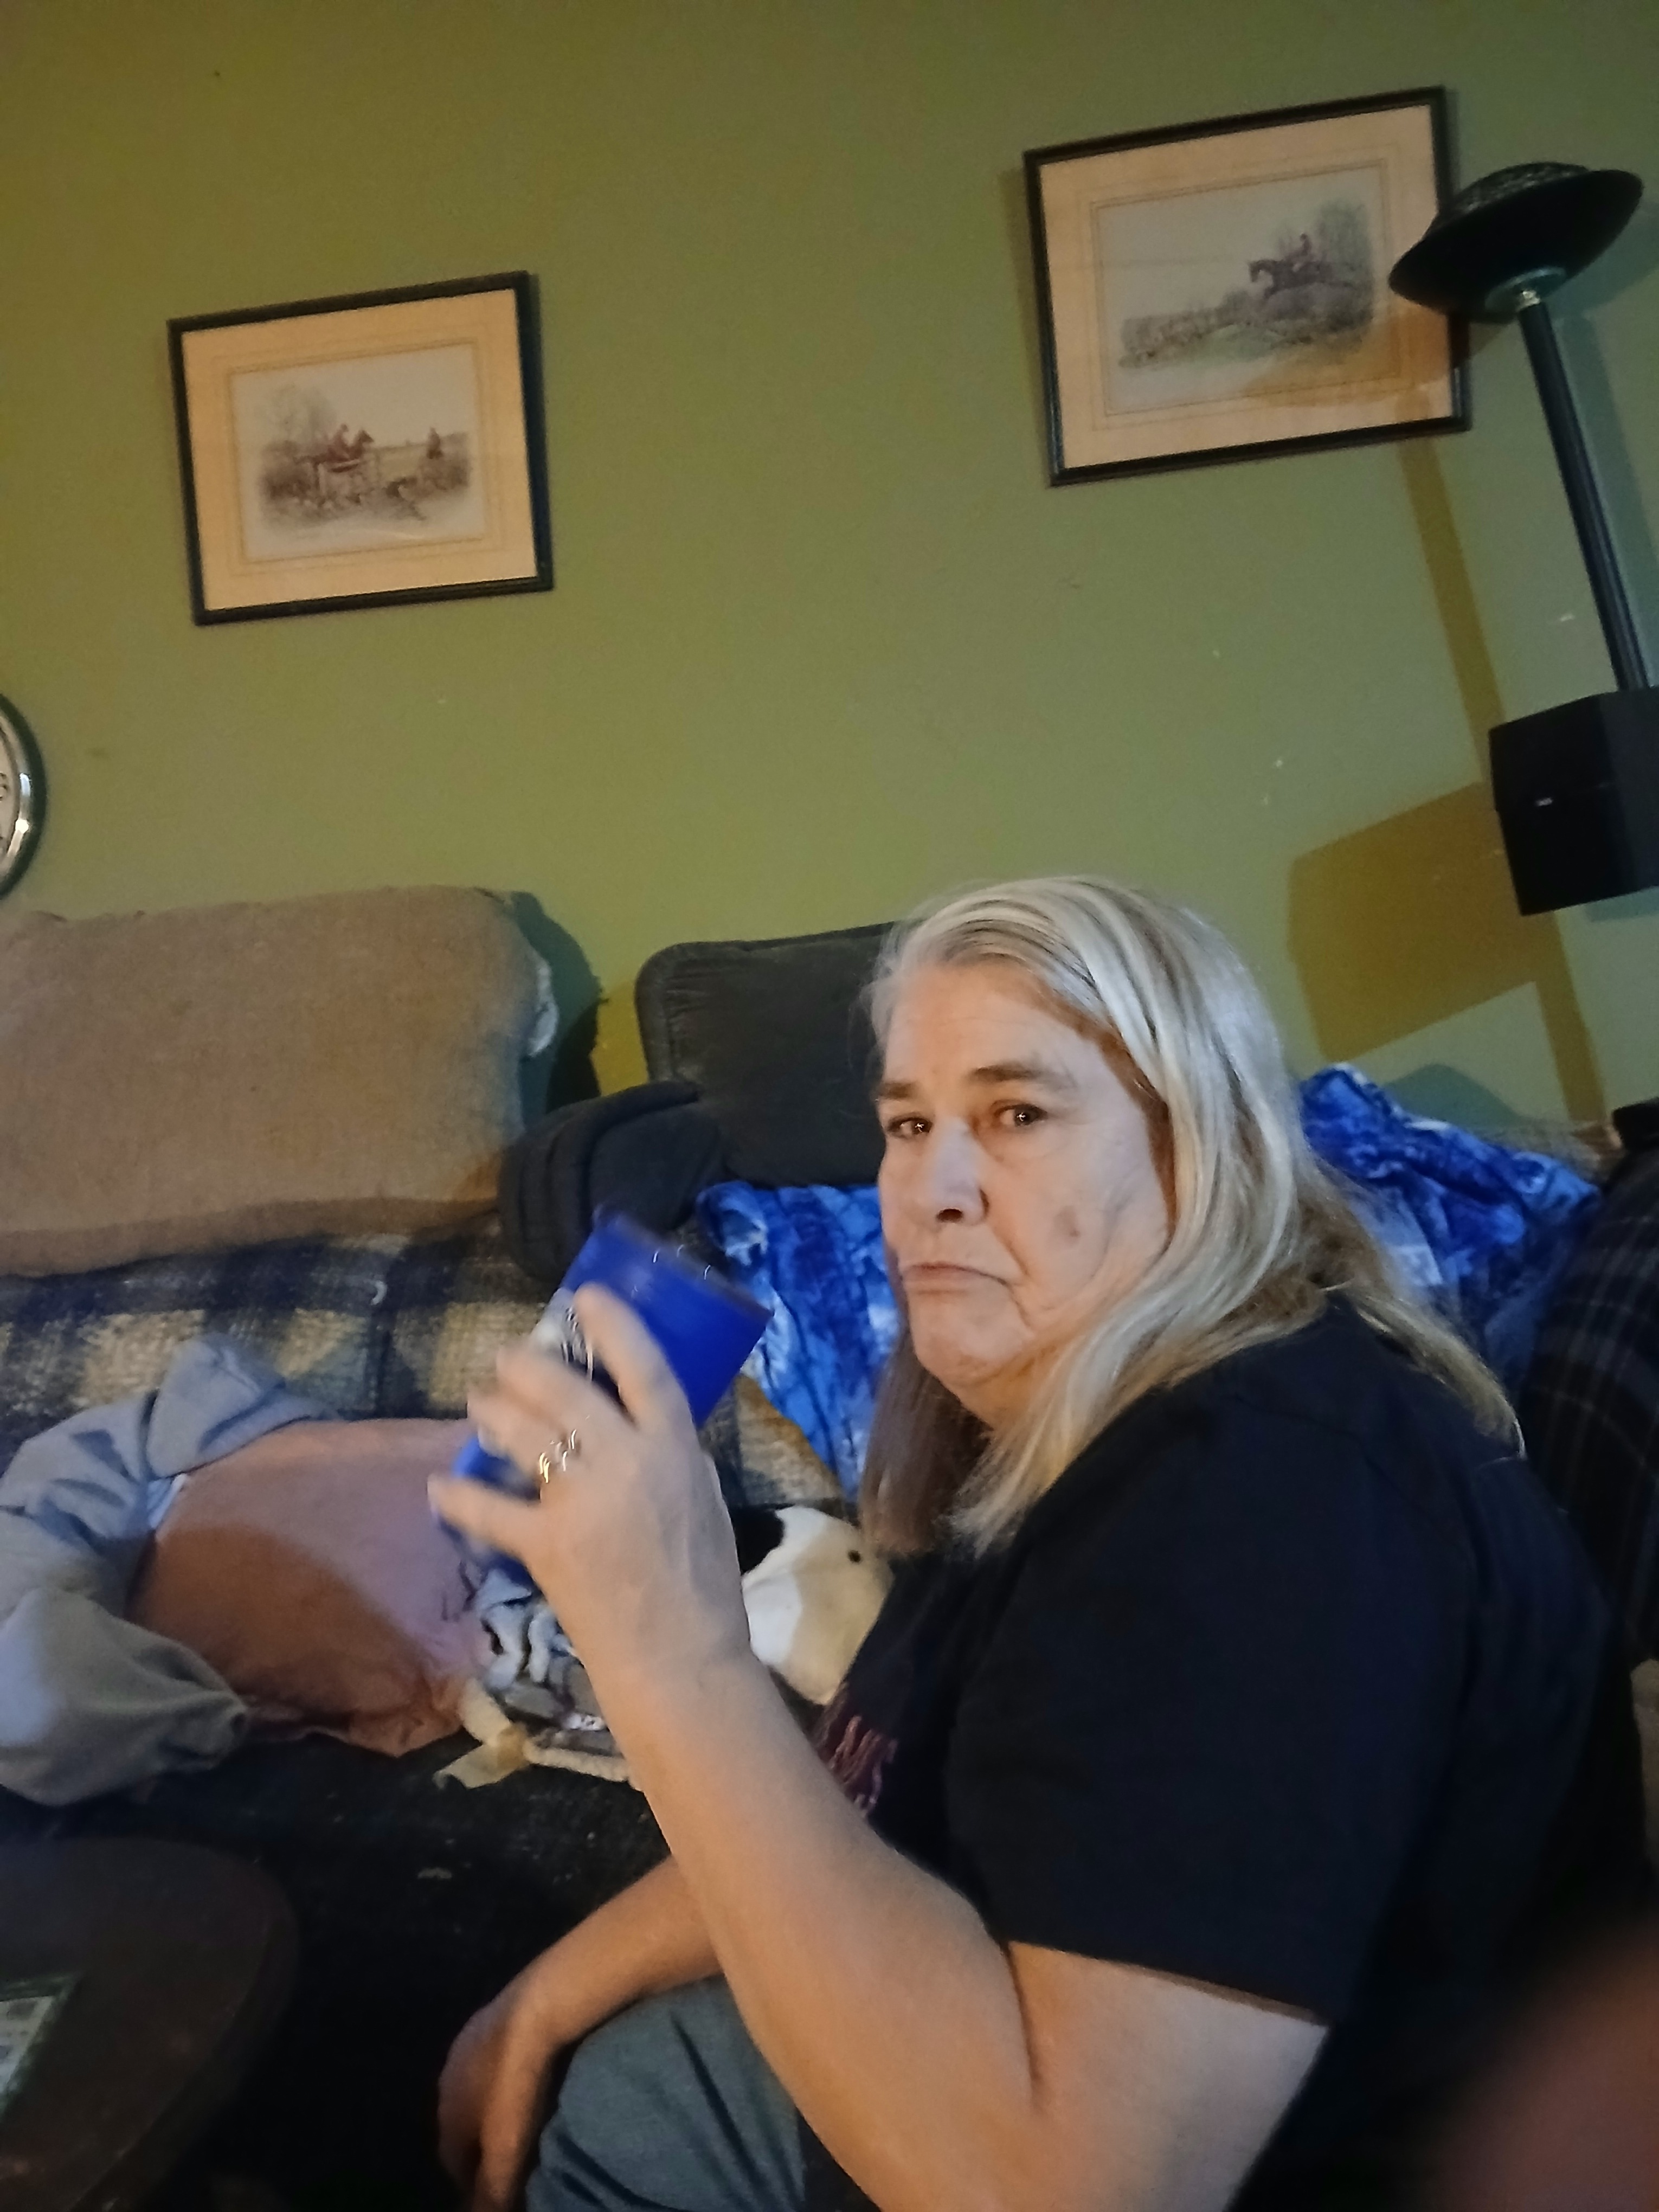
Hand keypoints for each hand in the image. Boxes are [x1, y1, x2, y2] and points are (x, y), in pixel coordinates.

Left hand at [428, 1286, 753, 1714]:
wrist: (682, 1657)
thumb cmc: (704, 1582)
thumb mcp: (702, 1498)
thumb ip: (668, 1454)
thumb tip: (636, 1424)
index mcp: (674, 1447)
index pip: (643, 1366)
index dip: (613, 1325)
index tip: (585, 1297)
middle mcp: (626, 1460)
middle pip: (563, 1388)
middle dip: (524, 1364)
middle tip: (504, 1358)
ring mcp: (581, 1500)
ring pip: (520, 1431)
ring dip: (491, 1411)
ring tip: (479, 1405)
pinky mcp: (546, 1544)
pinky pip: (487, 1509)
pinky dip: (456, 1497)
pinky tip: (437, 1489)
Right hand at [438, 1978, 561, 2211]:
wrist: (538, 2007)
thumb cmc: (519, 2085)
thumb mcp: (506, 2147)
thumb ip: (493, 2186)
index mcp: (446, 2110)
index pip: (453, 2161)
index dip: (474, 2180)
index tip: (496, 2191)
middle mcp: (447, 2076)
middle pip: (462, 2123)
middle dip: (481, 2142)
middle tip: (511, 2155)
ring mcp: (467, 2041)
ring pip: (476, 2088)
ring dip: (493, 2106)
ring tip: (524, 2118)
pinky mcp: (492, 2015)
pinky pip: (495, 2059)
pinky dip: (508, 2075)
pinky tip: (532, 2076)